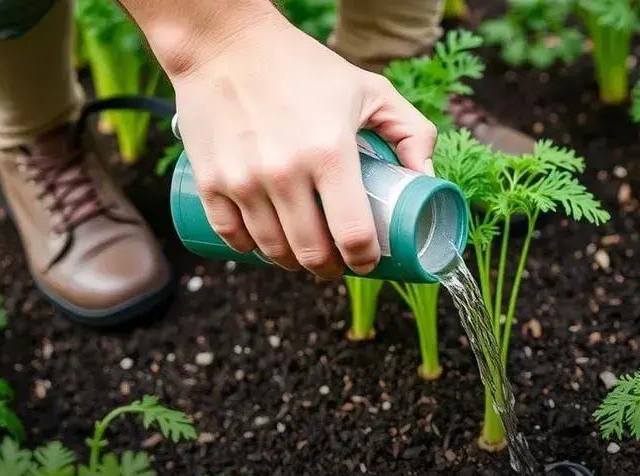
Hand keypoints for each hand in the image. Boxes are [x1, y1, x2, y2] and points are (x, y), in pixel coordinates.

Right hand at [166, 10, 436, 276]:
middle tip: (336, 263)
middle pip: (312, 253)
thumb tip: (428, 179)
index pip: (353, 235)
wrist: (225, 43)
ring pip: (273, 251)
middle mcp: (285, 172)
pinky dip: (251, 249)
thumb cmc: (304, 66)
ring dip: (293, 263)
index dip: (365, 259)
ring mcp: (243, 179)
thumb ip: (412, 132)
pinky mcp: (211, 180)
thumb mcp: (371, 90)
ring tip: (304, 255)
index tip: (368, 260)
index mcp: (330, 152)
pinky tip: (265, 245)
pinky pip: (233, 236)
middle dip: (330, 269)